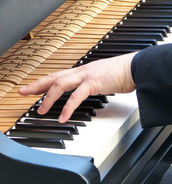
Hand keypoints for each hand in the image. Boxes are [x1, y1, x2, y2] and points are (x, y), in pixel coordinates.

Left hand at [19, 52, 135, 122]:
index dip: (46, 81)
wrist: (136, 66)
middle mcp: (83, 71)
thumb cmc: (124, 71)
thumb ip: (97, 83)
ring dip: (48, 98)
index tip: (35, 87)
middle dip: (37, 85)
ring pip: (61, 84)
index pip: (61, 75)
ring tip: (41, 110)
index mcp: (85, 70)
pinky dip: (67, 107)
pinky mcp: (94, 83)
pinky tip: (63, 117)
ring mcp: (87, 75)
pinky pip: (76, 96)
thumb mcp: (106, 77)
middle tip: (23, 91)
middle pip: (55, 77)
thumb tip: (94, 88)